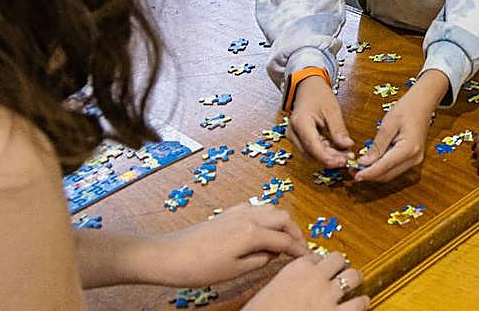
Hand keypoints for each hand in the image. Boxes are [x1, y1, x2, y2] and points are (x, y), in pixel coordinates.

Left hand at [143, 203, 306, 284]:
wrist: (169, 254)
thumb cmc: (200, 267)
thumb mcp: (235, 271)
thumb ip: (259, 260)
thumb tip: (273, 254)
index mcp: (253, 232)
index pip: (285, 240)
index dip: (299, 250)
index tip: (308, 259)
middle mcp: (249, 216)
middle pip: (283, 217)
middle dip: (295, 232)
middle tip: (299, 248)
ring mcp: (238, 211)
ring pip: (271, 208)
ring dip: (282, 222)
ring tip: (284, 240)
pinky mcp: (228, 213)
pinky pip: (257, 207)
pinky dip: (268, 216)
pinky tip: (263, 229)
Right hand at [247, 252, 366, 310]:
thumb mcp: (270, 290)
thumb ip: (287, 283)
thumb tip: (293, 286)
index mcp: (298, 268)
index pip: (317, 256)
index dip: (320, 263)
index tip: (321, 268)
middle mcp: (316, 277)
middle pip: (338, 259)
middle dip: (340, 265)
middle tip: (340, 272)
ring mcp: (328, 295)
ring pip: (353, 276)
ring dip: (353, 279)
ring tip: (355, 283)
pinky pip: (359, 303)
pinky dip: (362, 302)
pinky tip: (361, 303)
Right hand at [288, 76, 353, 166]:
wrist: (308, 88)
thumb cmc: (318, 96)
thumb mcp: (332, 110)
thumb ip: (339, 130)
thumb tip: (348, 146)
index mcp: (300, 123)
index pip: (313, 147)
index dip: (329, 158)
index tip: (343, 161)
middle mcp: (293, 133)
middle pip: (312, 153)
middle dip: (331, 158)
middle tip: (349, 158)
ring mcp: (294, 137)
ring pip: (312, 154)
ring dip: (329, 156)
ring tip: (346, 154)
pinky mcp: (299, 139)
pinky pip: (312, 150)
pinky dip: (326, 152)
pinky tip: (338, 151)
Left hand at [354, 70, 447, 182]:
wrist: (423, 103)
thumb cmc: (407, 109)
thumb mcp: (388, 124)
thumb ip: (377, 145)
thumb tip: (365, 161)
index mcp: (409, 149)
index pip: (384, 167)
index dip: (368, 173)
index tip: (354, 173)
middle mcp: (414, 158)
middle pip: (387, 175)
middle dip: (369, 175)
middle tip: (352, 170)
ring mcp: (414, 160)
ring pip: (390, 174)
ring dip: (375, 173)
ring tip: (358, 167)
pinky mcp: (412, 159)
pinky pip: (394, 169)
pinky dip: (382, 168)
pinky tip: (371, 163)